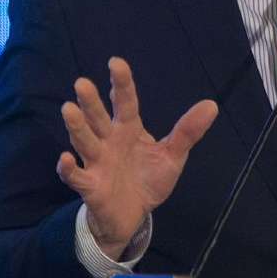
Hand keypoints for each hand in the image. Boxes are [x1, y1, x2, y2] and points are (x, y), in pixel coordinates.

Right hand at [55, 57, 217, 260]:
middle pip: (98, 118)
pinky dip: (68, 168)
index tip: (116, 62)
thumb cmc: (148, 179)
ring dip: (76, 127)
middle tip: (82, 83)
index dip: (121, 84)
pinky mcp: (90, 186)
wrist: (134, 214)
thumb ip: (188, 131)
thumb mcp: (172, 155)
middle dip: (91, 102)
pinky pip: (76, 176)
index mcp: (129, 129)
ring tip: (68, 109)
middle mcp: (109, 141)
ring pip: (84, 141)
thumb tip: (212, 104)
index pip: (126, 103)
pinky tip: (65, 158)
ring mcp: (97, 162)